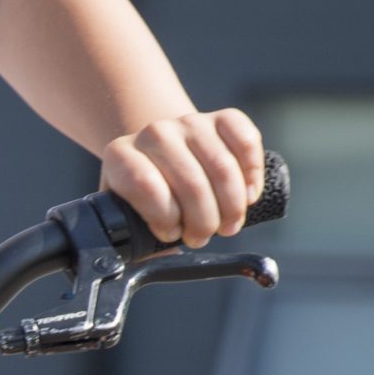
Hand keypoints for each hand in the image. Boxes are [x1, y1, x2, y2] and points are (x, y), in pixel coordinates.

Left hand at [100, 109, 263, 248]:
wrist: (162, 157)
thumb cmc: (146, 197)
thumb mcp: (128, 216)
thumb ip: (138, 240)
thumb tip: (163, 256)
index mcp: (121, 156)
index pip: (145, 186)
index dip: (165, 218)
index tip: (172, 235)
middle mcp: (154, 133)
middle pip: (191, 183)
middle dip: (204, 221)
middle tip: (203, 237)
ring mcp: (189, 122)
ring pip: (222, 167)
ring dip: (232, 207)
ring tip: (228, 225)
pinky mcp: (222, 118)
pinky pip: (247, 142)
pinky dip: (252, 175)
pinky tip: (248, 196)